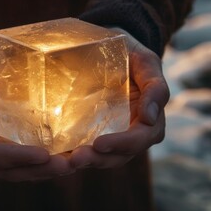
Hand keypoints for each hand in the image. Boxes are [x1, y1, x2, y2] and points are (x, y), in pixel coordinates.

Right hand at [0, 36, 73, 180]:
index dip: (16, 157)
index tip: (43, 154)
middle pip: (10, 169)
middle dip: (38, 169)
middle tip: (67, 164)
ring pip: (21, 166)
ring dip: (46, 168)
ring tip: (73, 163)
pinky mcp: (8, 135)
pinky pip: (27, 151)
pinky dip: (46, 156)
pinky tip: (67, 151)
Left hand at [70, 32, 168, 168]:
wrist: (109, 48)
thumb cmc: (130, 55)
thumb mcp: (146, 62)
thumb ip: (155, 87)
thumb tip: (150, 118)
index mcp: (150, 120)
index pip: (140, 139)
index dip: (122, 144)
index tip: (99, 143)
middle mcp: (131, 133)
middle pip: (119, 155)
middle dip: (98, 158)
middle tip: (75, 158)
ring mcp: (111, 134)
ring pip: (101, 157)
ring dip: (84, 161)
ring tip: (63, 161)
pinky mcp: (91, 133)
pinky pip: (84, 148)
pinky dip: (71, 156)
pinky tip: (55, 157)